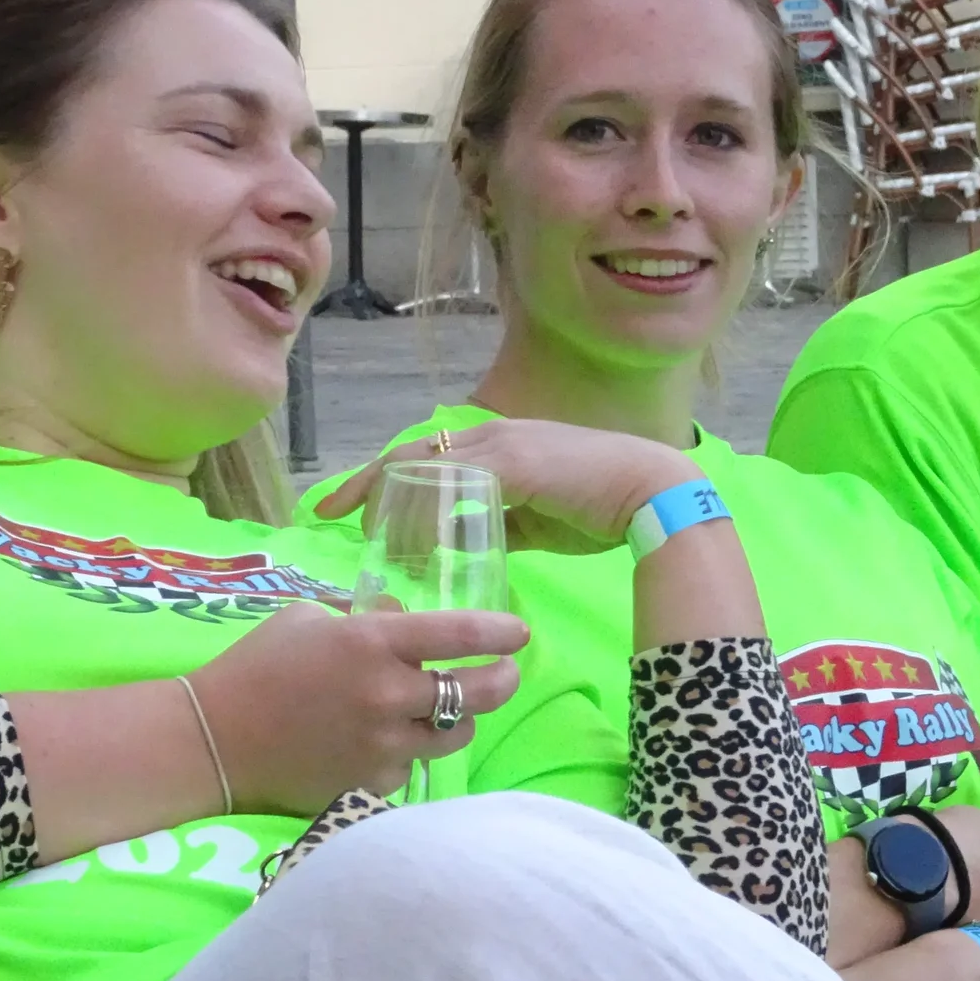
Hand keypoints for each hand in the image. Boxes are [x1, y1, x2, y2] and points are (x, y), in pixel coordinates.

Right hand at [187, 602, 525, 809]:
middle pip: (477, 693)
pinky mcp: (371, 785)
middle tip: (505, 673)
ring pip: (454, 736)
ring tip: (451, 709)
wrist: (213, 741)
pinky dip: (410, 754)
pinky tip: (391, 743)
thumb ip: (363, 617)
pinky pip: (413, 768)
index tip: (519, 631)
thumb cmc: (255, 668)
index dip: (498, 631)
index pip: (459, 634)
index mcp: (371, 643)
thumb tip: (402, 614)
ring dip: (460, 720)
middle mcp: (387, 695)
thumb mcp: (306, 620)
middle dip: (502, 680)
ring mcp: (383, 747)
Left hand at [317, 419, 698, 551]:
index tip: (345, 506)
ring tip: (363, 528)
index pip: (420, 456)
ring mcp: (501, 447)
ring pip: (425, 464)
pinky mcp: (516, 465)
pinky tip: (413, 532)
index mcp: (492, 446)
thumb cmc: (601, 507)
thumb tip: (453, 542)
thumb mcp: (532, 520)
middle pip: (408, 454)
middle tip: (328, 510)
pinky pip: (459, 483)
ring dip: (390, 497)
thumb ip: (493, 523)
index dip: (378, 478)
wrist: (652, 494)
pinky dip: (431, 507)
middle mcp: (489, 438)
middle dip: (365, 482)